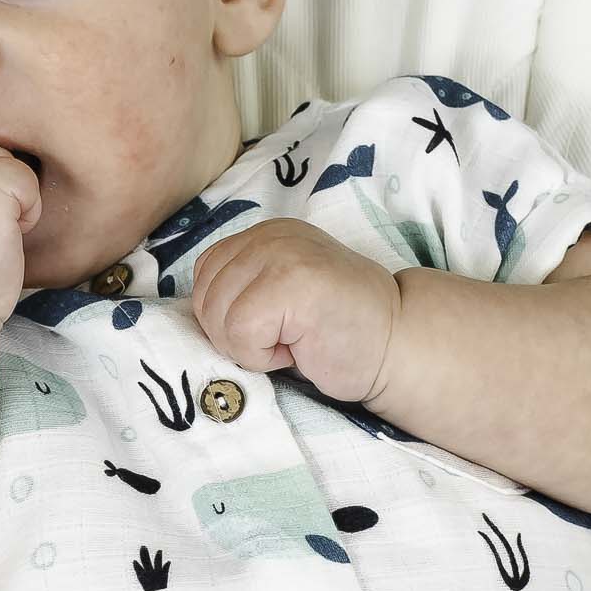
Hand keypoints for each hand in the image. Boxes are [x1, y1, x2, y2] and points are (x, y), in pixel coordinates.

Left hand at [190, 219, 400, 404]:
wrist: (399, 345)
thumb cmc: (338, 333)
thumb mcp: (280, 295)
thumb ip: (241, 288)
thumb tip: (191, 314)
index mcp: (265, 233)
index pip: (204, 275)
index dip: (229, 316)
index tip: (276, 324)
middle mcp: (270, 235)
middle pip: (204, 300)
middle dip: (237, 335)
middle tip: (288, 335)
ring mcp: (281, 254)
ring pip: (218, 320)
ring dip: (253, 347)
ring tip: (296, 338)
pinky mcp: (291, 283)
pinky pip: (240, 335)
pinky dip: (265, 356)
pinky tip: (301, 346)